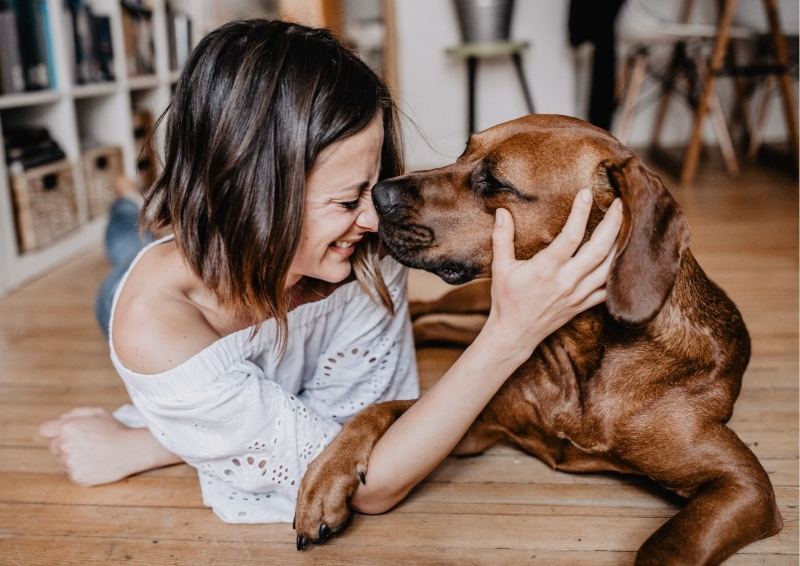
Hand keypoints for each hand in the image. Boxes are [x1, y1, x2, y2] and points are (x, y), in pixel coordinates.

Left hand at [39, 407, 143, 485]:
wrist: (132, 451)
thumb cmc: (116, 430)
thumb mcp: (98, 412)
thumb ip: (75, 413)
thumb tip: (59, 421)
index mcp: (68, 427)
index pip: (45, 430)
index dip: (54, 431)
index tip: (63, 433)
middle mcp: (65, 445)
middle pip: (52, 446)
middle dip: (65, 444)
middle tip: (86, 444)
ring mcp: (70, 463)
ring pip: (61, 461)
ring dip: (72, 458)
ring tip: (93, 454)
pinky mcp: (76, 477)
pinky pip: (71, 473)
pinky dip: (81, 469)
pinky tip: (95, 463)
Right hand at [485, 189, 622, 362]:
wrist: (514, 334)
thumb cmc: (507, 299)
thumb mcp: (500, 268)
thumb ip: (501, 238)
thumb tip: (502, 211)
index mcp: (546, 269)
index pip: (570, 236)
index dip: (580, 213)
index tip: (586, 193)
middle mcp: (566, 281)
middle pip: (599, 250)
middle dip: (613, 224)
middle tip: (619, 204)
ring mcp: (578, 294)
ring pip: (609, 268)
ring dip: (620, 245)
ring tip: (627, 224)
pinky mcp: (583, 305)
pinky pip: (608, 289)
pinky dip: (619, 273)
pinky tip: (626, 257)